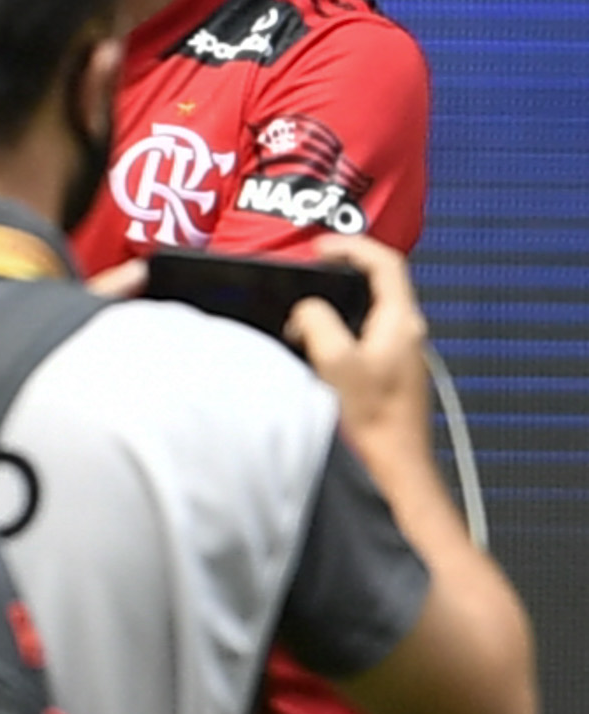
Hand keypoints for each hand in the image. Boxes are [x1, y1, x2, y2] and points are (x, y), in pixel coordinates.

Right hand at [295, 235, 437, 475]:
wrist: (395, 467)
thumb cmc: (373, 421)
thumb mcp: (336, 361)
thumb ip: (317, 321)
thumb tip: (305, 309)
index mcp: (401, 323)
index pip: (385, 262)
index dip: (350, 246)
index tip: (319, 247)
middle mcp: (408, 334)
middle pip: (380, 281)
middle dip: (342, 269)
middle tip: (308, 270)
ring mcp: (403, 354)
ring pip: (370, 308)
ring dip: (338, 300)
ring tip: (305, 307)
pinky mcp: (392, 372)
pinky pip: (366, 333)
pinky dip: (340, 325)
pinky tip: (316, 343)